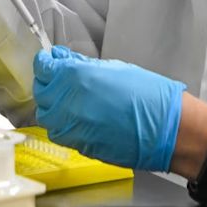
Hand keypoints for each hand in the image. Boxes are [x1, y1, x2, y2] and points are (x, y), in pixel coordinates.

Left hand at [33, 46, 183, 170]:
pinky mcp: (79, 145)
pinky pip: (59, 133)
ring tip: (69, 101)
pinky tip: (78, 118)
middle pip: (40, 93)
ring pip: (46, 116)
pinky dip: (63, 125)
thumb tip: (64, 60)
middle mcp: (67, 102)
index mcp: (75, 77)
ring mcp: (71, 127)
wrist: (166, 129)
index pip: (43, 68)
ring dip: (52, 107)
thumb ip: (82, 65)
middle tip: (59, 80)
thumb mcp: (113, 67)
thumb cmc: (148, 95)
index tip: (50, 62)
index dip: (45, 63)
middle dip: (47, 84)